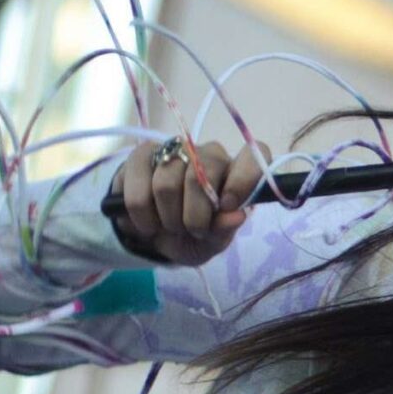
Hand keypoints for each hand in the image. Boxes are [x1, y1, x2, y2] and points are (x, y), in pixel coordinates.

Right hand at [114, 138, 263, 267]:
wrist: (152, 234)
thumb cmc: (191, 236)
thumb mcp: (210, 243)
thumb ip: (223, 231)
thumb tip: (237, 216)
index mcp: (234, 173)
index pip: (254, 153)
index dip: (243, 177)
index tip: (227, 205)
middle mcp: (208, 154)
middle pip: (199, 175)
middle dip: (192, 216)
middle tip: (190, 230)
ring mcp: (174, 150)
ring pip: (165, 184)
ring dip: (166, 218)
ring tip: (168, 225)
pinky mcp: (143, 155)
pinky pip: (138, 188)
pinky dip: (142, 216)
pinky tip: (147, 221)